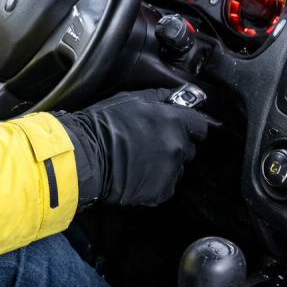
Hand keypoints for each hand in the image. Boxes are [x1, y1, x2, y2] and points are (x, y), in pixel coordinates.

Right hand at [55, 88, 210, 210]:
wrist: (86, 156)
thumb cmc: (103, 124)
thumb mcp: (131, 99)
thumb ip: (159, 97)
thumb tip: (177, 96)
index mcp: (174, 121)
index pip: (200, 126)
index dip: (189, 126)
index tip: (180, 128)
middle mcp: (177, 146)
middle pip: (188, 148)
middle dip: (174, 145)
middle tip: (150, 143)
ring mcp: (170, 171)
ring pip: (176, 167)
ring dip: (164, 164)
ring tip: (140, 160)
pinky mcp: (161, 191)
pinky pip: (165, 185)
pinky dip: (154, 181)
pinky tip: (136, 173)